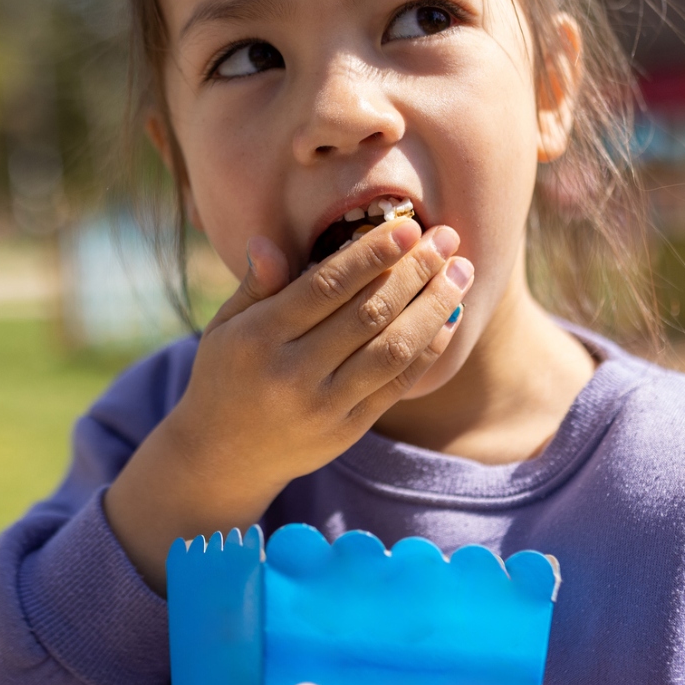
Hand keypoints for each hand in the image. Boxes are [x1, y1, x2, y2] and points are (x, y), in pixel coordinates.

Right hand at [104, 217, 472, 589]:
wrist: (224, 457)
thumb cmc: (225, 374)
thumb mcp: (224, 326)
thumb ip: (253, 286)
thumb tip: (268, 242)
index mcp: (258, 338)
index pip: (324, 287)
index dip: (370, 255)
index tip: (407, 227)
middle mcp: (292, 373)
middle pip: (367, 314)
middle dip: (414, 271)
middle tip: (447, 238)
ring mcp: (324, 406)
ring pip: (392, 349)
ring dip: (433, 307)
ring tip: (460, 272)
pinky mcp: (347, 431)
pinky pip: (397, 384)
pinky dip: (428, 349)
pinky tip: (448, 317)